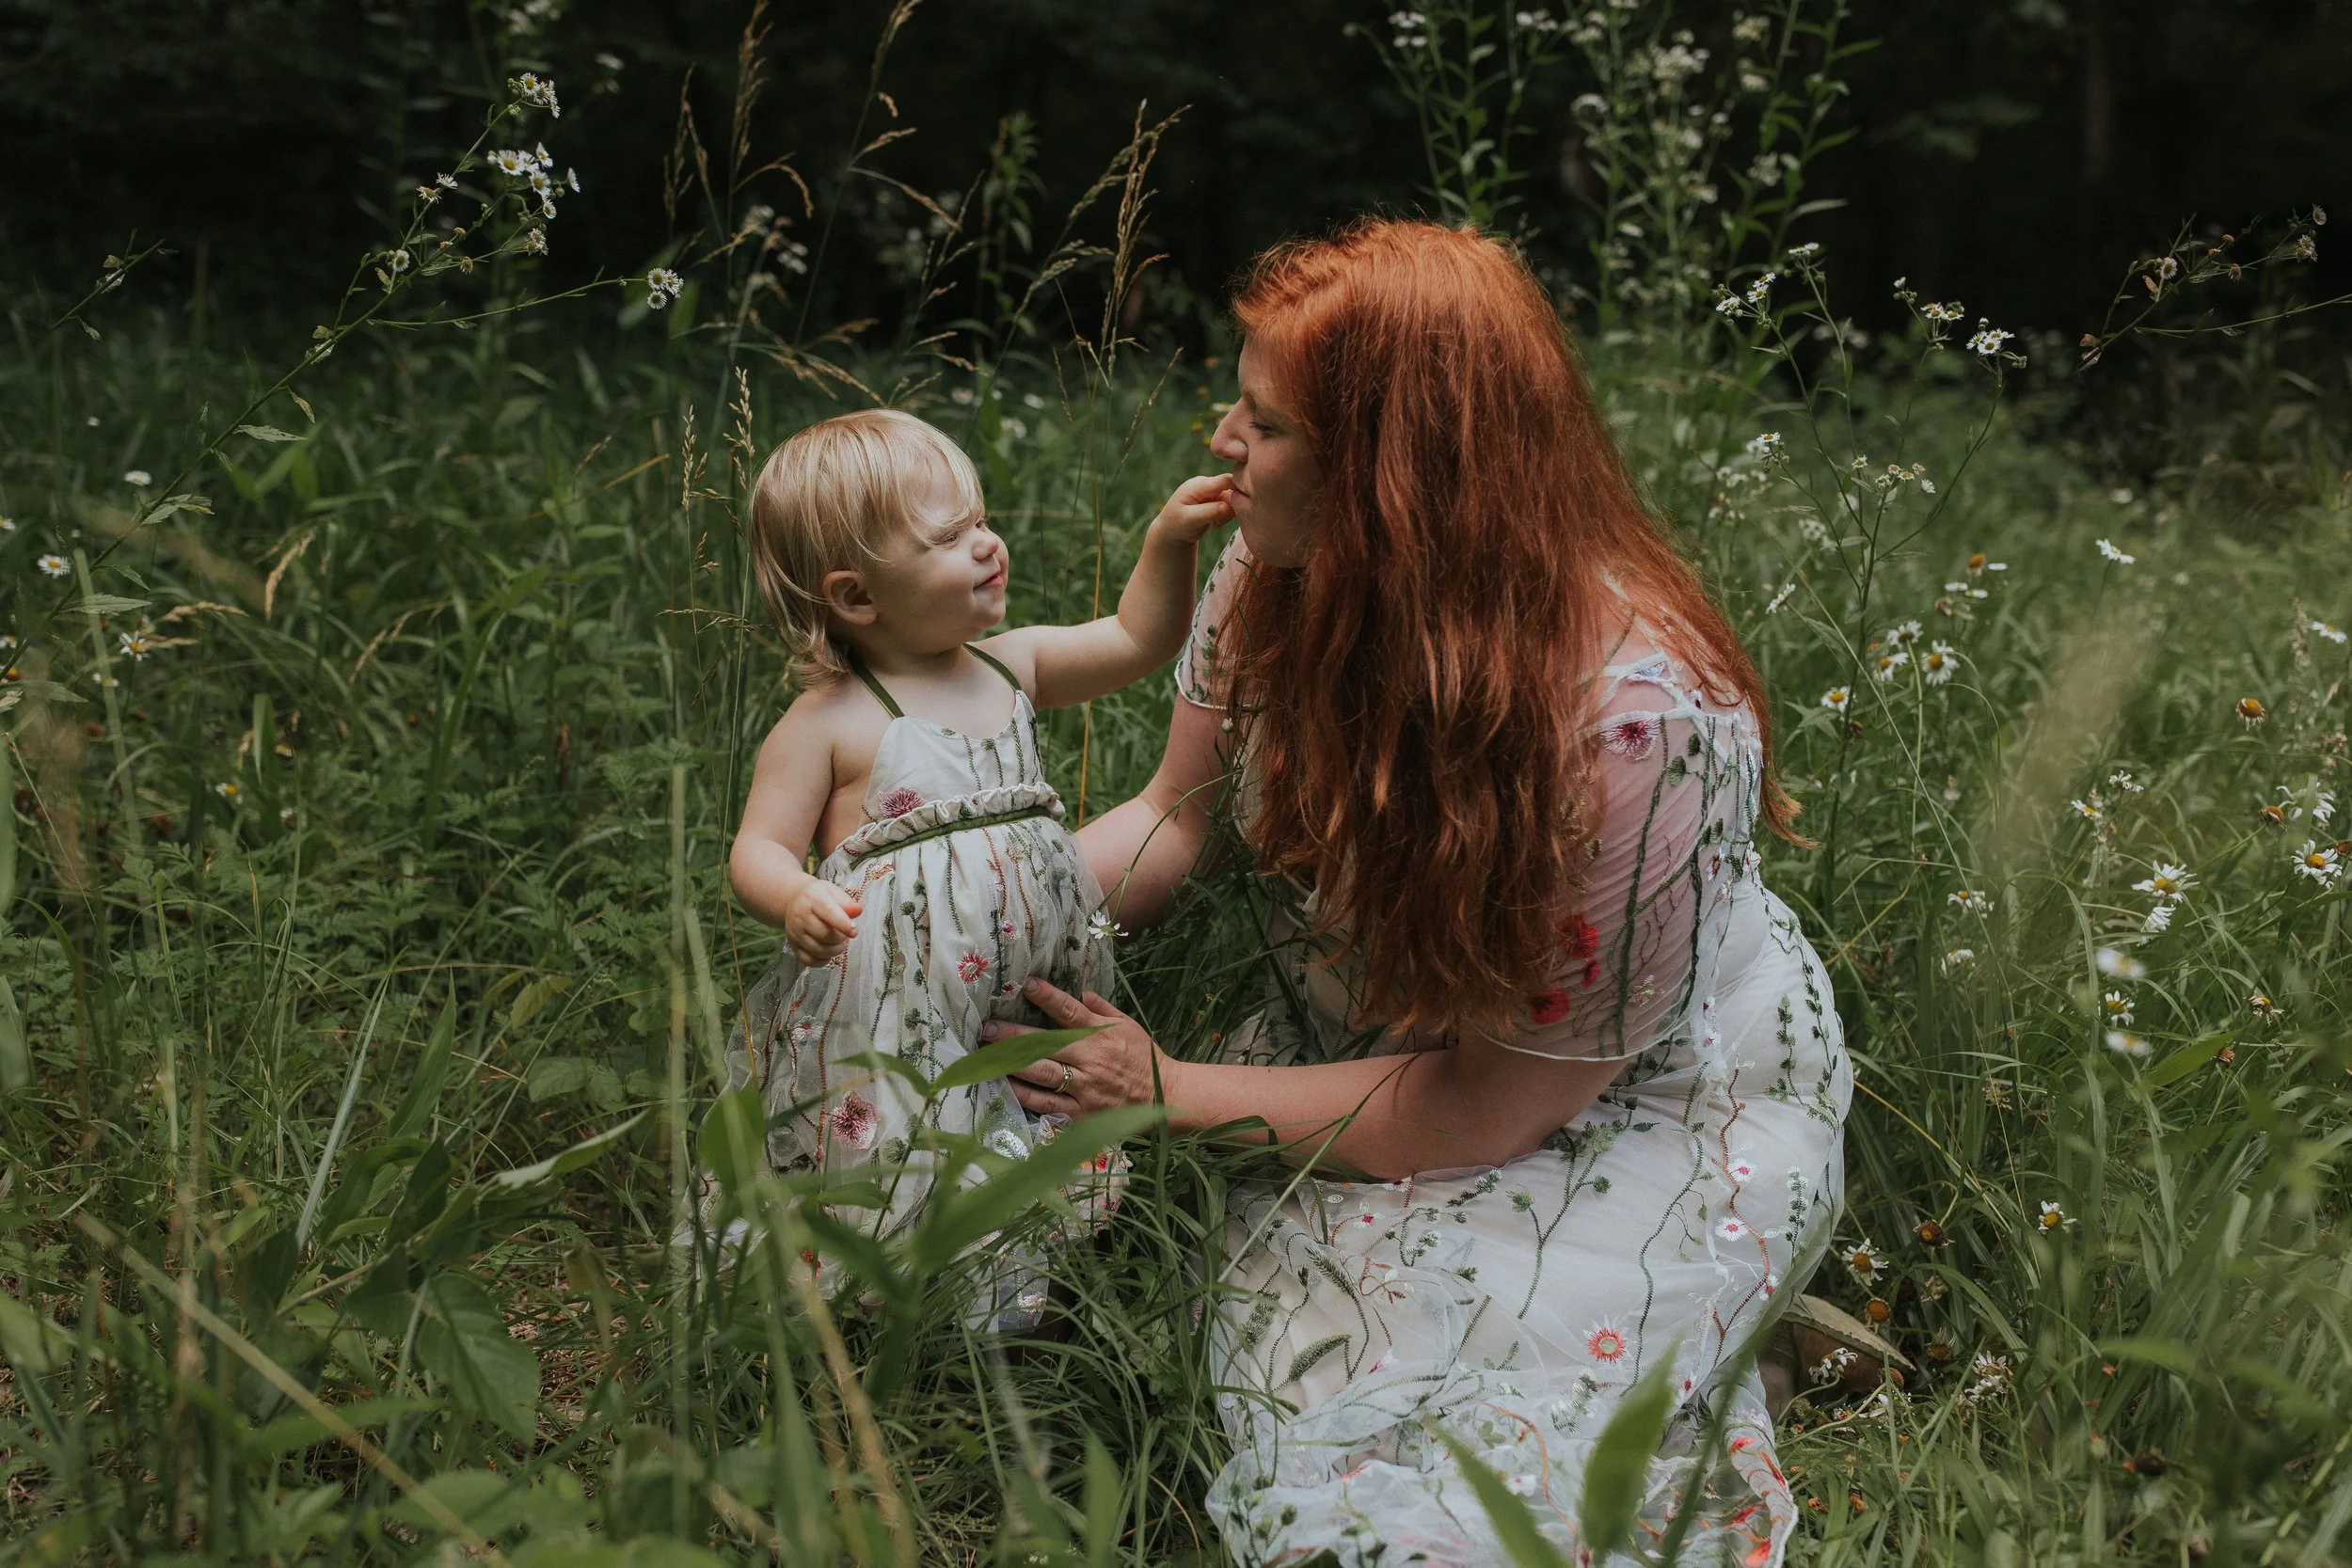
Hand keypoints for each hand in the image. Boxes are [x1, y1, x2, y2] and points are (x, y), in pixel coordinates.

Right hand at [783, 878, 860, 966]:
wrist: (794, 901)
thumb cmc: (818, 897)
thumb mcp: (833, 892)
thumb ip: (847, 903)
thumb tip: (858, 910)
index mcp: (813, 899)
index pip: (829, 913)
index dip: (844, 924)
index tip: (854, 931)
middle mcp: (801, 917)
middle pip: (824, 935)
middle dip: (841, 939)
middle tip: (845, 934)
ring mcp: (795, 933)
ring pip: (818, 950)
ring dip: (835, 950)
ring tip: (839, 941)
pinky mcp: (793, 946)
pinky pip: (809, 960)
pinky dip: (823, 960)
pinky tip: (828, 951)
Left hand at [984, 978, 1173, 1117]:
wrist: (1165, 1097)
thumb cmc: (1144, 1058)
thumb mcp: (1128, 1025)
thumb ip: (1101, 1008)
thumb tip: (1078, 989)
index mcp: (1101, 1034)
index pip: (1069, 1010)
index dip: (1047, 996)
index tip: (1026, 984)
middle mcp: (1090, 1059)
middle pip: (1045, 1044)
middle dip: (1012, 1036)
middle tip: (987, 1028)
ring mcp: (1084, 1088)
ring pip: (1041, 1074)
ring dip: (1011, 1065)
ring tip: (986, 1057)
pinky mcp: (1081, 1114)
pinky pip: (1047, 1105)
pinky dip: (1025, 1096)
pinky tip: (1005, 1087)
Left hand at [1148, 474, 1235, 546]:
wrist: (1171, 531)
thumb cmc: (1176, 524)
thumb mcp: (1190, 519)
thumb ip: (1209, 511)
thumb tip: (1228, 506)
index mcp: (1199, 485)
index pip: (1225, 480)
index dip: (1237, 489)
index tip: (1239, 506)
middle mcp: (1207, 485)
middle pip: (1232, 490)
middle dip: (1231, 507)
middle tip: (1219, 521)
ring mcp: (1212, 493)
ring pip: (1232, 500)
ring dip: (1228, 514)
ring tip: (1215, 523)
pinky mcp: (1215, 501)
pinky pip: (1230, 506)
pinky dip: (1226, 516)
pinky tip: (1215, 523)